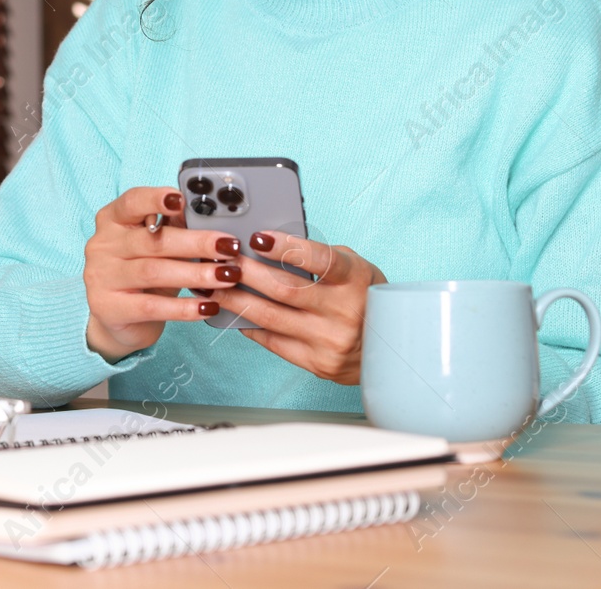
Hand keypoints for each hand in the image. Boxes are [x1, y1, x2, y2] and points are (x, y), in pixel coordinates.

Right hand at [84, 186, 242, 362]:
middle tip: (230, 246)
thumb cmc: (143, 273)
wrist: (117, 319)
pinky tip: (208, 306)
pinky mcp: (108, 309)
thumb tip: (209, 214)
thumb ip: (174, 227)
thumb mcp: (157, 247)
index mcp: (113, 220)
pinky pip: (151, 307)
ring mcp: (101, 277)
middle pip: (152, 240)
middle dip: (196, 243)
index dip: (156, 199)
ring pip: (153, 272)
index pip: (132, 202)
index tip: (182, 199)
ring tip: (227, 275)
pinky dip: (183, 307)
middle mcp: (102, 245)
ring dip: (195, 274)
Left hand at [208, 231, 386, 384]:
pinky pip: (273, 341)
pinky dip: (249, 324)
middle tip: (222, 258)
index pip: (320, 260)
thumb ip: (318, 257)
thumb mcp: (354, 269)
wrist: (387, 349)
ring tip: (213, 285)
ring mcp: (330, 341)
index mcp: (355, 280)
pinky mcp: (317, 363)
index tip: (258, 237)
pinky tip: (231, 312)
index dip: (287, 248)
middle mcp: (344, 312)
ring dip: (236, 299)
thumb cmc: (364, 297)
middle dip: (246, 271)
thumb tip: (268, 245)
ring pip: (271, 317)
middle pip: (284, 289)